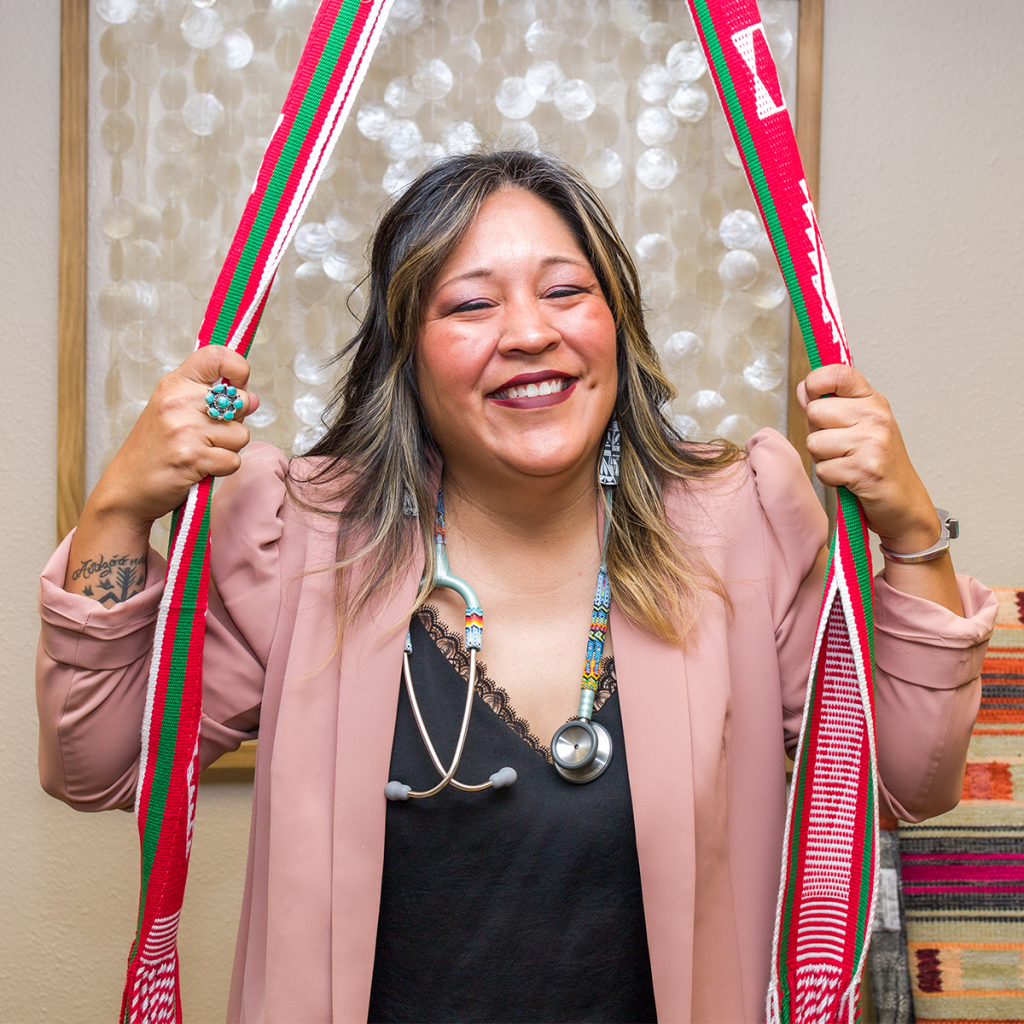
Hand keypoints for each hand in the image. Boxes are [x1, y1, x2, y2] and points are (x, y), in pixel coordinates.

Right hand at [89, 346, 258, 532]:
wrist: (126, 488)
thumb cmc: (155, 451)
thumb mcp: (177, 413)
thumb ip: (215, 402)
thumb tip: (254, 399)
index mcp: (175, 384)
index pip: (217, 356)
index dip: (238, 369)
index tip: (236, 386)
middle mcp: (179, 401)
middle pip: (241, 402)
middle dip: (234, 423)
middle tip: (206, 436)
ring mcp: (184, 428)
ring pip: (241, 435)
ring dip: (227, 450)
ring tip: (200, 453)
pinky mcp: (191, 456)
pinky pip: (233, 461)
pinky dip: (222, 469)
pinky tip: (199, 468)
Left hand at [797, 364, 939, 553]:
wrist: (904, 503)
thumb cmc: (876, 464)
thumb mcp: (858, 426)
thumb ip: (830, 406)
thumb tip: (803, 388)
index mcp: (873, 401)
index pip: (838, 373)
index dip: (815, 382)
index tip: (814, 396)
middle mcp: (876, 416)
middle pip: (815, 412)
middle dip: (818, 434)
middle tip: (840, 448)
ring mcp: (873, 441)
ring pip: (815, 443)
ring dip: (823, 459)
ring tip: (846, 463)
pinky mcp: (866, 468)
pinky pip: (823, 469)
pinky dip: (831, 479)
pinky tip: (850, 479)